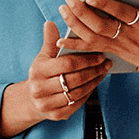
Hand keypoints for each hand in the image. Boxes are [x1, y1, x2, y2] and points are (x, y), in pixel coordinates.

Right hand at [0, 21, 108, 137]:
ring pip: (78, 92)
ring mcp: (48, 104)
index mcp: (37, 71)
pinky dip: (89, 93)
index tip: (99, 54)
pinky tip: (95, 83)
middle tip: (106, 62)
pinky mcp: (57, 115)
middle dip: (93, 70)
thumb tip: (50, 23)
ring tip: (103, 71)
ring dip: (94, 81)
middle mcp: (40, 89)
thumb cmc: (42, 72)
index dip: (86, 59)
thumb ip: (49, 41)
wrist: (32, 99)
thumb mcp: (43, 56)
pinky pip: (78, 103)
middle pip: (75, 79)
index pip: (67, 64)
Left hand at [56, 0, 138, 86]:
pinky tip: (60, 41)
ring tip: (62, 10)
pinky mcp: (114, 51)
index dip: (107, 6)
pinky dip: (75, 45)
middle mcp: (129, 36)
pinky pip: (91, 49)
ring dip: (76, 24)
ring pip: (93, 36)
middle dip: (83, 13)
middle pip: (102, 26)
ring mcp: (119, 46)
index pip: (123, 14)